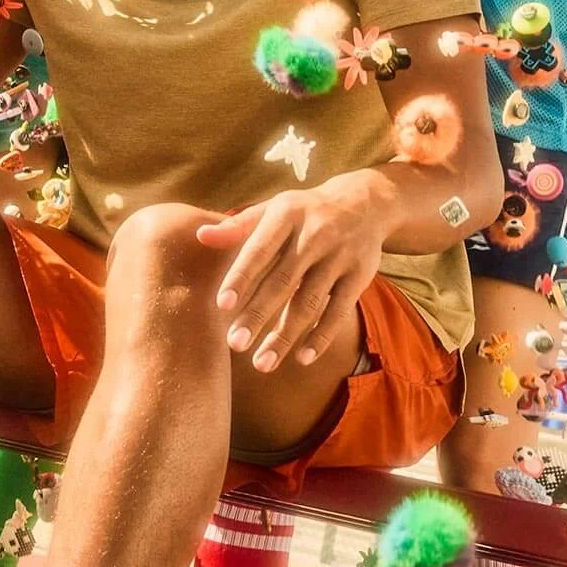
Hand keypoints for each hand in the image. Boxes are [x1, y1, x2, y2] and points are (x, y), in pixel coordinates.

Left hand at [197, 174, 383, 371]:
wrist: (365, 203)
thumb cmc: (305, 211)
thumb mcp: (274, 208)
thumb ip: (238, 226)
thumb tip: (200, 236)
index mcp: (287, 215)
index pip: (259, 250)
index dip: (241, 277)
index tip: (222, 305)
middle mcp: (315, 235)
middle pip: (282, 282)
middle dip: (258, 315)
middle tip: (234, 344)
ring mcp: (340, 257)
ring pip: (309, 302)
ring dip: (285, 335)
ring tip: (262, 363)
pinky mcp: (360, 276)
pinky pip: (339, 311)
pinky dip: (321, 336)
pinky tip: (302, 358)